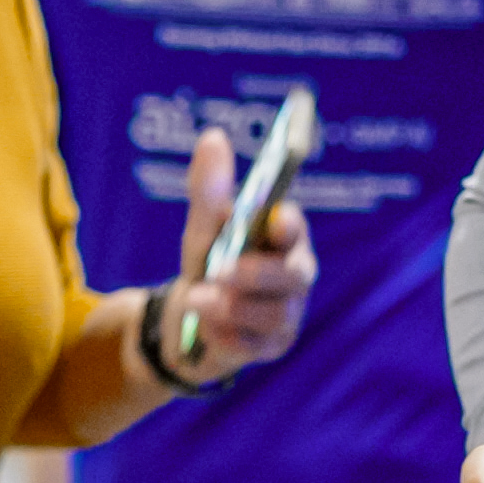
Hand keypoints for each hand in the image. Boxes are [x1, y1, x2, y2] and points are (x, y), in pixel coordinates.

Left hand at [161, 125, 316, 383]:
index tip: (271, 220)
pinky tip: (205, 326)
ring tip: (196, 297)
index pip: (294, 228)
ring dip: (231, 306)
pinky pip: (254, 344)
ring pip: (274, 313)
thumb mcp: (204, 228)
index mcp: (283, 238)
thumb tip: (213, 136)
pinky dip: (224, 334)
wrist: (188, 320)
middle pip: (294, 275)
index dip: (287, 225)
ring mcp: (287, 313)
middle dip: (257, 273)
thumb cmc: (209, 264)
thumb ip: (210, 189)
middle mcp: (295, 274)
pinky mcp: (271, 346)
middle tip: (220, 270)